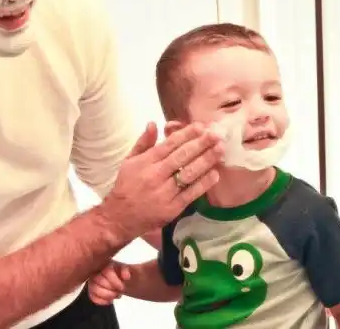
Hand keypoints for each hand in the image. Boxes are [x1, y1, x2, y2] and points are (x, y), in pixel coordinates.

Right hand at [88, 261, 130, 305]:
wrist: (118, 277)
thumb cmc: (120, 272)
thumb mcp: (125, 269)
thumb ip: (126, 271)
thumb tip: (126, 277)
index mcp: (105, 264)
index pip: (107, 272)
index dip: (115, 282)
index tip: (122, 287)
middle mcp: (95, 271)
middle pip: (99, 281)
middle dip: (111, 289)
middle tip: (119, 292)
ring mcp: (91, 281)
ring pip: (94, 289)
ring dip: (107, 295)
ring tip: (115, 295)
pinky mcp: (91, 290)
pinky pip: (92, 297)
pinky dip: (102, 301)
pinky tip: (110, 300)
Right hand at [102, 121, 222, 240]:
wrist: (120, 217)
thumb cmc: (126, 186)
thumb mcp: (129, 161)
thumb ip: (143, 142)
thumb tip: (153, 123)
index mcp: (146, 162)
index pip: (169, 144)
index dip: (186, 134)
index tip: (200, 126)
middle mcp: (156, 175)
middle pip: (182, 156)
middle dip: (200, 144)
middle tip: (216, 134)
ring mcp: (165, 192)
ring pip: (189, 173)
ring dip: (206, 160)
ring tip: (220, 150)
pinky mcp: (172, 208)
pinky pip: (191, 193)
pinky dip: (204, 183)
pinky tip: (215, 174)